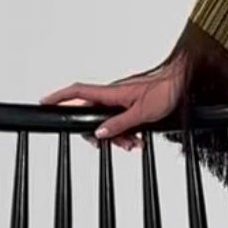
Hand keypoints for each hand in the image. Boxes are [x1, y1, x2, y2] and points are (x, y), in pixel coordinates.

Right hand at [38, 54, 187, 149]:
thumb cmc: (166, 90)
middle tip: (117, 144)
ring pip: (109, 122)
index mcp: (111, 93)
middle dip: (101, 134)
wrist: (183, 82)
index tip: (44, 102)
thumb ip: (120, 123)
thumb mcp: (142, 112)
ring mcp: (122, 100)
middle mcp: (113, 95)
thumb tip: (100, 133)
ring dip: (119, 136)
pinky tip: (139, 138)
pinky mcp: (131, 104)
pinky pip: (122, 121)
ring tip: (135, 143)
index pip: (78, 92)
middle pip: (93, 116)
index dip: (59, 96)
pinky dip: (128, 132)